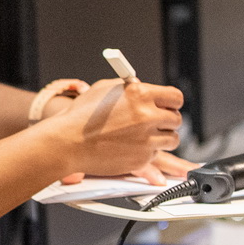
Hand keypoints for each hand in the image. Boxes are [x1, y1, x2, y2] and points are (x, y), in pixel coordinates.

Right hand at [48, 77, 182, 178]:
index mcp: (139, 94)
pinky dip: (147, 152)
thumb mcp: (104, 90)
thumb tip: (141, 86)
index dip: (172, 102)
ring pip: (172, 139)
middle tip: (155, 122)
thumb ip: (128, 87)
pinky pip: (156, 154)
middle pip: (176, 119)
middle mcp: (146, 116)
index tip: (169, 106)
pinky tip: (130, 147)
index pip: (175, 96)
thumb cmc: (80, 116)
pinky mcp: (142, 158)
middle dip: (167, 121)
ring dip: (161, 138)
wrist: (67, 142)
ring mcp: (146, 139)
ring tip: (143, 136)